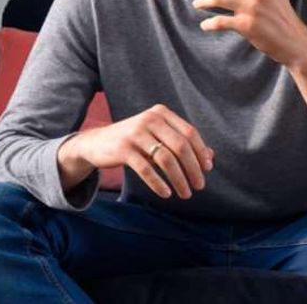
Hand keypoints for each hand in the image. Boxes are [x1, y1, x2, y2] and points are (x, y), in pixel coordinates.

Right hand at [61, 104, 213, 199]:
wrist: (96, 143)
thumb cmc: (133, 142)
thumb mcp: (157, 138)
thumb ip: (181, 144)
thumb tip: (210, 158)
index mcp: (160, 113)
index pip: (189, 132)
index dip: (201, 152)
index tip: (207, 169)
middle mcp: (149, 119)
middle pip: (180, 146)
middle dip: (193, 169)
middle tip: (199, 186)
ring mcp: (135, 133)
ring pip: (166, 159)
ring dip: (179, 179)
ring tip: (185, 193)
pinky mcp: (123, 149)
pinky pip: (147, 169)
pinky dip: (159, 183)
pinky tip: (166, 193)